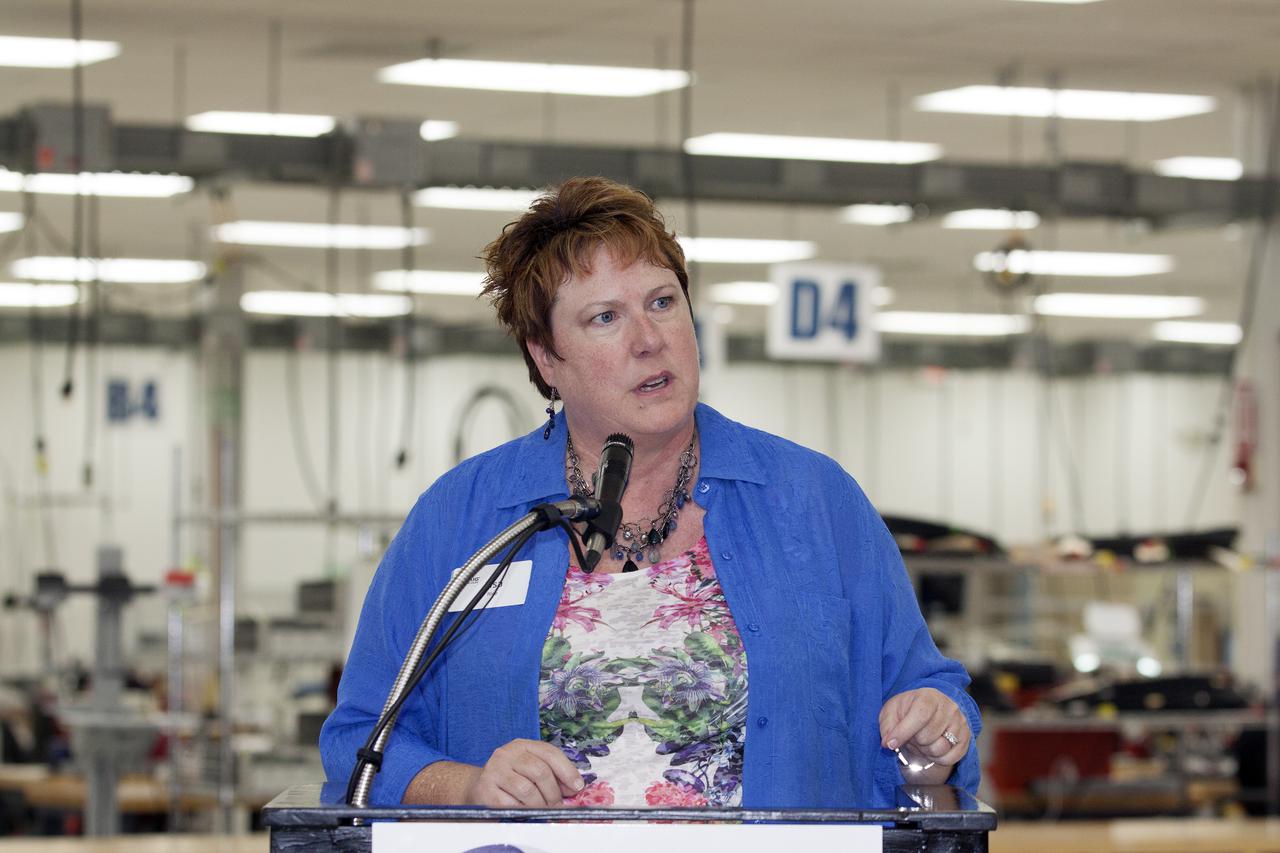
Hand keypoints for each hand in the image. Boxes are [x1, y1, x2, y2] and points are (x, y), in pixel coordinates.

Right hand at [464, 739, 583, 806]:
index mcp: (522, 745)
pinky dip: (523, 811)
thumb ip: (553, 774)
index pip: (549, 753)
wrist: (479, 786)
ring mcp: (494, 771)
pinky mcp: (486, 790)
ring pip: (527, 790)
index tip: (577, 787)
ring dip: (540, 804)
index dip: (567, 770)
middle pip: (540, 771)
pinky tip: (525, 811)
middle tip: (557, 804)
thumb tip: (575, 787)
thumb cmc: (511, 777)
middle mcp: (506, 754)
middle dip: (554, 792)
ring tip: (543, 809)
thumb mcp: (531, 768)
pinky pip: (512, 804)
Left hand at [879, 688, 969, 779]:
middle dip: (914, 741)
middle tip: (912, 735)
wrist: (928, 712)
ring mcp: (960, 722)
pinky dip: (938, 758)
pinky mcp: (966, 738)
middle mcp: (949, 707)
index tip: (889, 744)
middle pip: (927, 736)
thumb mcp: (891, 712)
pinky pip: (950, 758)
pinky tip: (933, 747)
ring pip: (939, 749)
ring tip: (923, 740)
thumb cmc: (907, 711)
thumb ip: (887, 725)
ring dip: (926, 750)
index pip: (920, 715)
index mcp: (929, 696)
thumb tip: (888, 743)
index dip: (903, 732)